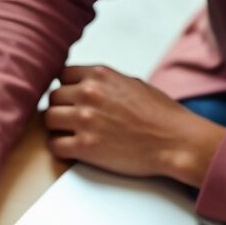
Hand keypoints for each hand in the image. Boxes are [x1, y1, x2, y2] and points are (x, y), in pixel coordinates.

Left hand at [42, 64, 225, 186]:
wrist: (176, 141)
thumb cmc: (159, 114)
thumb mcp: (132, 84)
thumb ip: (105, 82)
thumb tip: (85, 83)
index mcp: (100, 75)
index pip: (62, 75)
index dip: (67, 89)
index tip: (73, 100)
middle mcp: (89, 93)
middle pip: (53, 97)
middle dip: (62, 108)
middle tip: (73, 121)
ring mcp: (85, 120)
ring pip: (49, 119)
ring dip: (58, 127)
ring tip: (72, 134)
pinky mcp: (84, 146)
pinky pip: (54, 145)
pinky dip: (60, 148)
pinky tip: (73, 149)